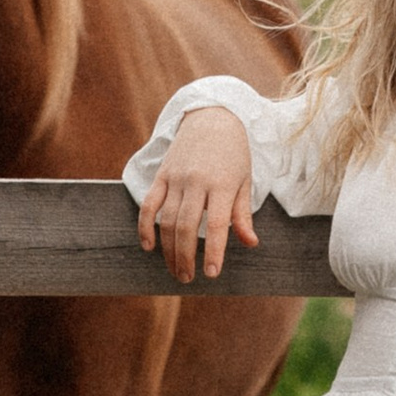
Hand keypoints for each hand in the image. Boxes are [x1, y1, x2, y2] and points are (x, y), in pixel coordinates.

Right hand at [136, 105, 257, 284]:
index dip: (214, 251)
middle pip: (187, 226)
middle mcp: (197, 181)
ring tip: (176, 270)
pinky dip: (146, 227)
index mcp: (221, 184)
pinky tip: (148, 247)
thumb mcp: (244, 181)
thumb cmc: (233, 153)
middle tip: (188, 278)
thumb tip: (250, 243)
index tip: (212, 274)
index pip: (217, 224)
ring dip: (169, 249)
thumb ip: (243, 214)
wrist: (211, 117)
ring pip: (167, 220)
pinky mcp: (161, 175)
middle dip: (186, 257)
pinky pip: (149, 204)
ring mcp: (176, 178)